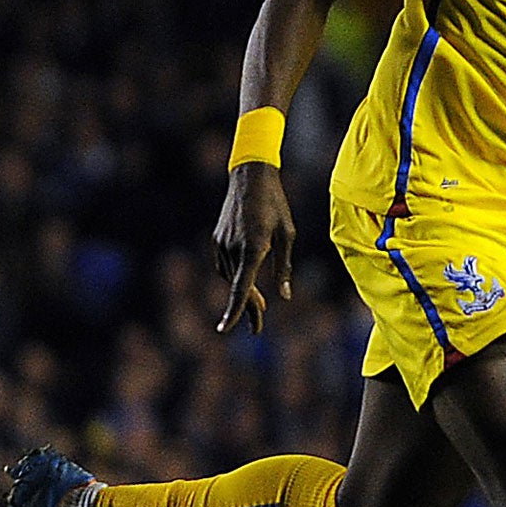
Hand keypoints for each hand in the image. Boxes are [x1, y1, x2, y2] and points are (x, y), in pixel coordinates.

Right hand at [214, 163, 294, 333]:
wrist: (250, 177)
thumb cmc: (276, 204)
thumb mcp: (288, 235)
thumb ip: (284, 267)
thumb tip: (285, 296)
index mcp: (254, 248)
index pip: (241, 287)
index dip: (235, 310)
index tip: (224, 329)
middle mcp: (234, 248)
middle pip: (238, 287)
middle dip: (249, 309)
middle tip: (258, 329)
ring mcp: (222, 243)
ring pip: (231, 277)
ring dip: (244, 293)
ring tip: (260, 307)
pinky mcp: (217, 239)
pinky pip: (225, 265)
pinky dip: (236, 277)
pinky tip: (246, 281)